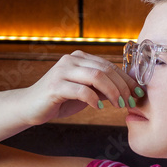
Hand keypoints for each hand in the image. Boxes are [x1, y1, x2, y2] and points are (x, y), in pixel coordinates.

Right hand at [18, 50, 138, 125]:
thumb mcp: (84, 92)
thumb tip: (126, 91)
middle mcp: (71, 60)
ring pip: (96, 77)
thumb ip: (101, 88)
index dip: (126, 79)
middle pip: (105, 70)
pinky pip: (81, 90)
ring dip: (112, 92)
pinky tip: (98, 108)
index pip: (109, 65)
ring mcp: (62, 71)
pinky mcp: (55, 86)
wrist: (29, 107)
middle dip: (122, 87)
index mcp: (79, 58)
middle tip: (130, 101)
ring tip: (118, 105)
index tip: (137, 93)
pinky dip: (94, 100)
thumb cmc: (58, 100)